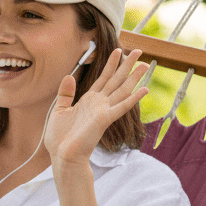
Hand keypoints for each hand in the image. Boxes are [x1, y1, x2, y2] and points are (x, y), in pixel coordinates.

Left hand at [43, 49, 147, 171]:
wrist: (62, 155)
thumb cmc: (60, 137)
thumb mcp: (59, 110)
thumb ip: (66, 94)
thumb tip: (69, 75)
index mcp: (89, 100)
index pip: (103, 78)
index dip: (111, 64)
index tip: (119, 50)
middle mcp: (99, 104)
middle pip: (117, 80)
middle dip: (127, 65)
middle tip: (140, 50)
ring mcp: (103, 111)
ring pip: (122, 90)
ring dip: (134, 77)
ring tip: (146, 64)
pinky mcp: (104, 119)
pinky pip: (121, 107)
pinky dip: (133, 98)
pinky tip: (144, 89)